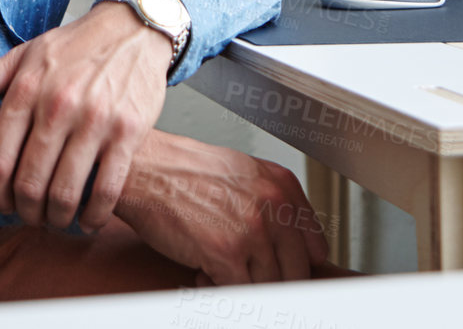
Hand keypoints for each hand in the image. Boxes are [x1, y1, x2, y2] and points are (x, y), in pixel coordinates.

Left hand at [0, 3, 171, 228]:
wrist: (133, 28)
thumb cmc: (76, 46)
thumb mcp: (24, 56)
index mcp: (27, 89)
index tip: (0, 203)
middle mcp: (59, 105)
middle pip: (28, 184)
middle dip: (26, 212)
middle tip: (31, 215)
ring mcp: (96, 120)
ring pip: (65, 193)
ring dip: (57, 218)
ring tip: (57, 218)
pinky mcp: (128, 131)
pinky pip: (106, 190)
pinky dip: (95, 216)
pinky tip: (89, 218)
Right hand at [113, 130, 329, 283]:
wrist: (146, 170)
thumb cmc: (187, 172)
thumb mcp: (244, 175)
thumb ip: (273, 206)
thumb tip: (291, 244)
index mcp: (282, 185)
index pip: (315, 246)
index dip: (299, 265)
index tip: (285, 272)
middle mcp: (274, 206)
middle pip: (296, 272)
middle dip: (273, 282)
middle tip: (247, 277)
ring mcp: (253, 230)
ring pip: (268, 285)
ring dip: (243, 285)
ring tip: (219, 270)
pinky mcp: (227, 253)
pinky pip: (239, 292)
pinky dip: (219, 290)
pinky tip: (203, 273)